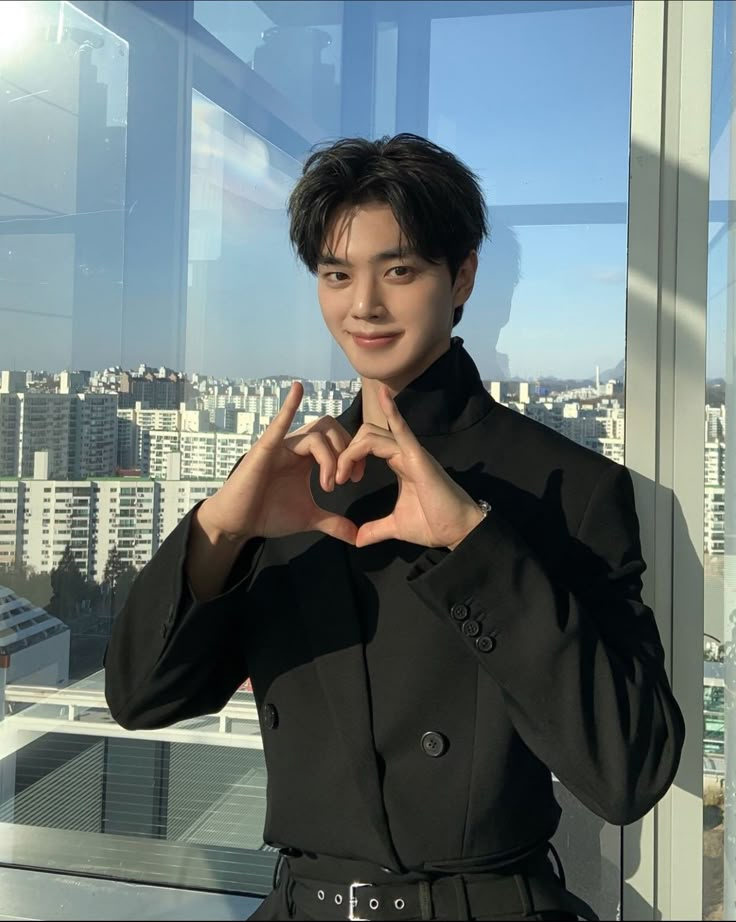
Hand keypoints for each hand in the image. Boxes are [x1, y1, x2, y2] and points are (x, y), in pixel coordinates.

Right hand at [197, 382, 357, 545]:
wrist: (239, 523)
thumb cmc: (268, 515)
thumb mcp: (309, 518)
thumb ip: (334, 523)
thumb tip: (357, 537)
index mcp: (307, 457)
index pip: (338, 440)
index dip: (352, 455)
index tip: (355, 478)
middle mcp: (295, 446)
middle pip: (331, 431)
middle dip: (346, 453)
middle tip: (348, 479)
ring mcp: (280, 446)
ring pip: (315, 437)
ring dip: (329, 460)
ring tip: (328, 486)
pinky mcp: (265, 450)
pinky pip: (279, 424)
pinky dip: (289, 406)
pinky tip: (298, 388)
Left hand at [335, 386, 484, 549]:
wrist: (458, 531)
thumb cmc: (434, 524)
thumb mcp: (396, 526)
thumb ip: (375, 529)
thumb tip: (357, 540)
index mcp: (399, 463)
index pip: (366, 445)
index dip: (348, 456)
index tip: (338, 480)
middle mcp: (404, 452)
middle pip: (365, 435)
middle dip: (345, 453)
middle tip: (336, 478)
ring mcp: (412, 452)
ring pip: (373, 434)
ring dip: (351, 452)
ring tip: (341, 476)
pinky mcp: (419, 457)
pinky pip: (402, 430)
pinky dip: (393, 412)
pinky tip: (384, 395)